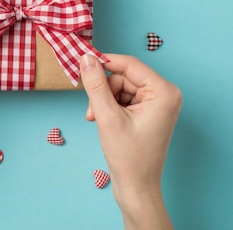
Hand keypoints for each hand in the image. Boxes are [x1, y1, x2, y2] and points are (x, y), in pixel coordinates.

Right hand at [80, 54, 181, 229]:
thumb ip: (95, 85)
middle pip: (123, 75)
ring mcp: (158, 103)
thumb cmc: (128, 156)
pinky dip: (110, 106)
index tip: (81, 62)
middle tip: (92, 111)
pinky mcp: (149, 111)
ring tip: (98, 119)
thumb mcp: (107, 116)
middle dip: (104, 90)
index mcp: (163, 92)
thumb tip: (86, 58)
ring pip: (120, 86)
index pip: (129, 64)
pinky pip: (123, 97)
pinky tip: (104, 120)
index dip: (103, 62)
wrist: (136, 186)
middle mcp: (165, 94)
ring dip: (104, 100)